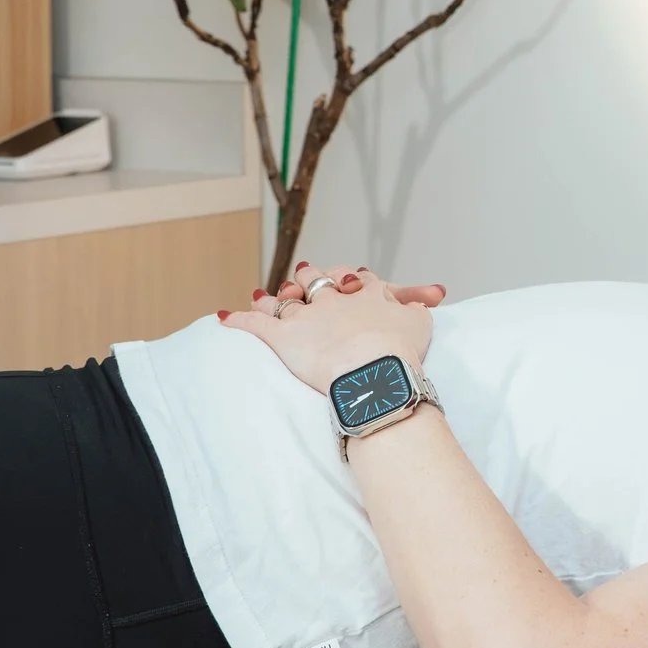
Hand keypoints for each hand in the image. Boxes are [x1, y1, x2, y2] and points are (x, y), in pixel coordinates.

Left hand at [220, 263, 435, 394]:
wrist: (375, 371)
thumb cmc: (401, 352)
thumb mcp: (420, 325)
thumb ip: (416, 310)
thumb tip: (422, 304)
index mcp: (367, 293)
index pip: (356, 277)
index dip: (351, 278)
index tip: (351, 280)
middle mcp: (333, 298)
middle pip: (315, 278)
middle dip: (308, 277)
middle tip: (304, 276)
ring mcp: (306, 315)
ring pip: (283, 300)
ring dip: (273, 299)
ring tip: (265, 296)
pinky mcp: (282, 336)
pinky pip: (255, 325)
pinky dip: (238, 320)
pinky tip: (225, 317)